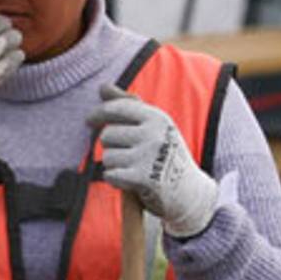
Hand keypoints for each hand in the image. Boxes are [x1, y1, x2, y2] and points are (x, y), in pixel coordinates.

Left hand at [87, 84, 218, 236]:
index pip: (117, 108)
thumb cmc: (166, 155)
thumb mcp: (153, 127)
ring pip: (107, 156)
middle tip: (130, 155)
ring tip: (133, 168)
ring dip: (114, 165)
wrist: (191, 193)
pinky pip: (110, 174)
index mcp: (157, 118)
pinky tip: (131, 181)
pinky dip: (116, 179)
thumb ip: (127, 106)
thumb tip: (103, 87)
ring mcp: (149, 156)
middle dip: (112, 146)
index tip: (89, 120)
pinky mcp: (143, 178)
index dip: (99, 114)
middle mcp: (154, 134)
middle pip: (107, 134)